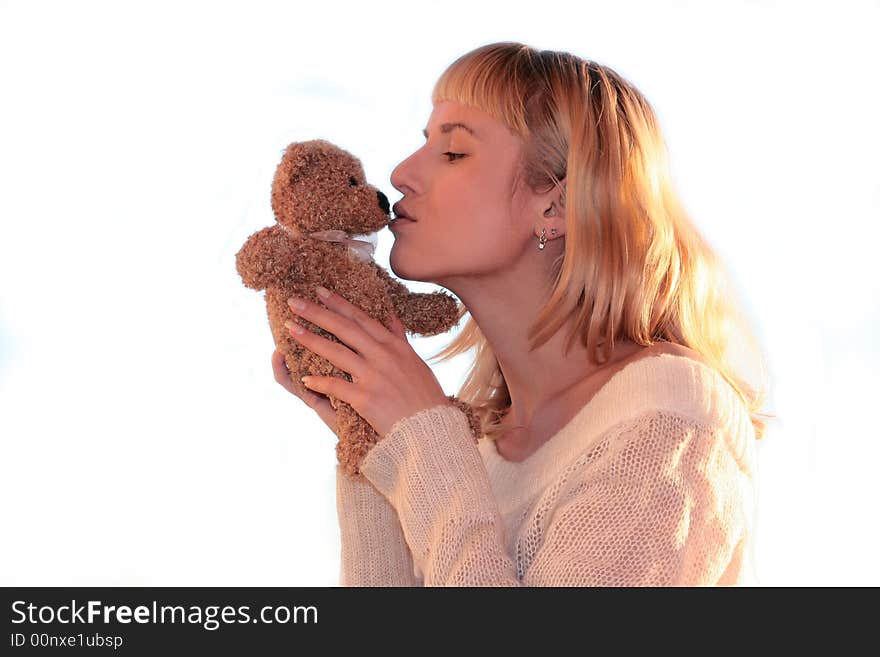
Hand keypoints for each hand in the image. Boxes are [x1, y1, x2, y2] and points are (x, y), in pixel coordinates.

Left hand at [281, 286, 450, 439]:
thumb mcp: (416, 362)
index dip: (338, 303)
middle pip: (344, 329)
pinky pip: (336, 386)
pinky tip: (304, 378)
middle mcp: (383, 356)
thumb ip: (400, 339)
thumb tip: (391, 316)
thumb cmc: (425, 397)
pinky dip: (319, 382)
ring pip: (336, 352)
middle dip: (317, 313)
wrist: (430, 428)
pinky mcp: (365, 399)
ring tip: (290, 329)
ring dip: (310, 339)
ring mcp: (373, 376)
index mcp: (394, 346)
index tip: (319, 291)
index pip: (361, 318)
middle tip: (294, 302)